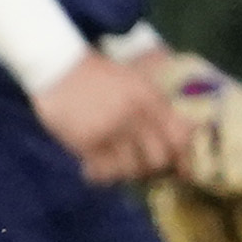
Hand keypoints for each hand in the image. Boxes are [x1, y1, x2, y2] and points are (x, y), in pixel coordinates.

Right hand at [32, 50, 189, 185]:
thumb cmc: (99, 75)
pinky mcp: (85, 142)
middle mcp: (134, 115)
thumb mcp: (135, 81)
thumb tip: (181, 135)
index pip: (180, 137)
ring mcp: (109, 130)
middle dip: (153, 167)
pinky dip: (103, 175)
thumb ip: (156, 106)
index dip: (183, 156)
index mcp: (150, 98)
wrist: (58, 66)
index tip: (178, 166)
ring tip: (117, 166)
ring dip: (125, 172)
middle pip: (158, 159)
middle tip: (142, 165)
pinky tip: (97, 167)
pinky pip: (102, 173)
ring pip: (130, 170)